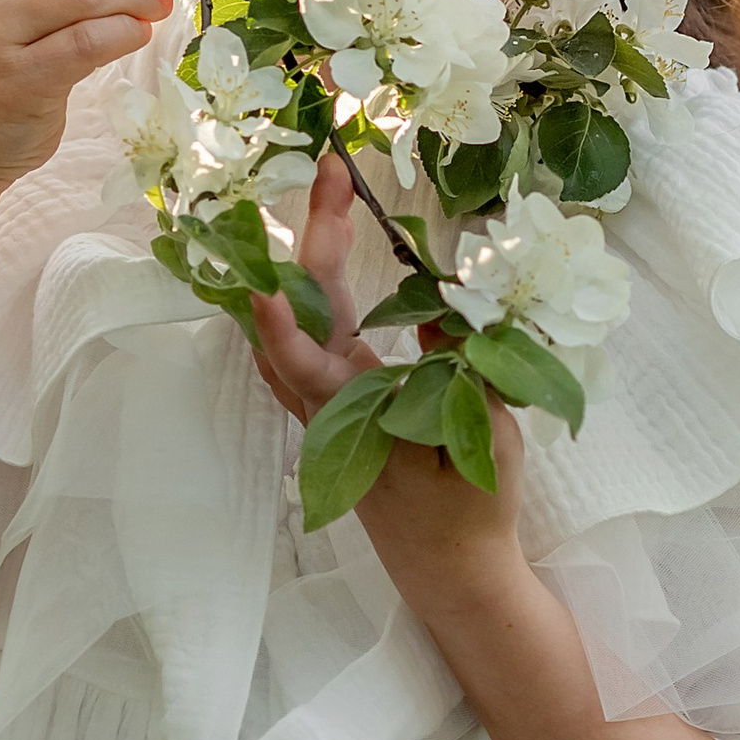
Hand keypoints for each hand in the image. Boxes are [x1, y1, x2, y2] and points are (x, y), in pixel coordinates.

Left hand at [244, 156, 527, 602]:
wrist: (454, 570)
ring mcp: (329, 402)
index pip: (301, 361)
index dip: (278, 321)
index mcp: (352, 416)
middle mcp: (326, 403)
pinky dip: (314, 290)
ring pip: (298, 320)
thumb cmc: (470, 513)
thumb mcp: (482, 444)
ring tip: (327, 189)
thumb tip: (437, 313)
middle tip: (334, 168)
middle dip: (314, 234)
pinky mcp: (343, 402)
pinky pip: (314, 335)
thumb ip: (461, 377)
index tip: (257, 279)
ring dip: (307, 254)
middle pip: (299, 311)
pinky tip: (323, 256)